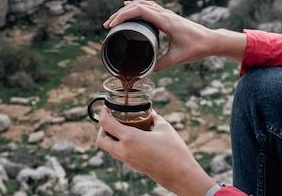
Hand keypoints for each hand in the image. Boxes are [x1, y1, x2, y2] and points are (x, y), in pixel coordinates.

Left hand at [96, 107, 215, 195]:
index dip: (102, 113)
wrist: (180, 175)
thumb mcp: (164, 128)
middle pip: (101, 140)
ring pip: (108, 149)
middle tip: (111, 119)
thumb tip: (150, 112)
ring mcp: (128, 160)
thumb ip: (154, 118)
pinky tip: (131, 138)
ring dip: (109, 137)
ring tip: (121, 127)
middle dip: (101, 128)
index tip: (106, 107)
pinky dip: (118, 144)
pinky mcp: (133, 165)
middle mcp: (124, 151)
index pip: (105, 124)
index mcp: (129, 138)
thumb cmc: (174, 151)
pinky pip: (118, 154)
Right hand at [103, 0, 246, 70]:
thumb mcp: (177, 58)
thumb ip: (160, 65)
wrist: (211, 40)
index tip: (112, 25)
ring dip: (126, 9)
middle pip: (137, 6)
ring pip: (142, 4)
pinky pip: (148, 6)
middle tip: (107, 25)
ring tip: (114, 19)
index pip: (139, 11)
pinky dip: (136, 6)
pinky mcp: (167, 16)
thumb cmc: (196, 47)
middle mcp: (164, 14)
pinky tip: (130, 8)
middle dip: (119, 14)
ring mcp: (166, 13)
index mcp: (165, 21)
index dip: (123, 16)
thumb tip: (146, 71)